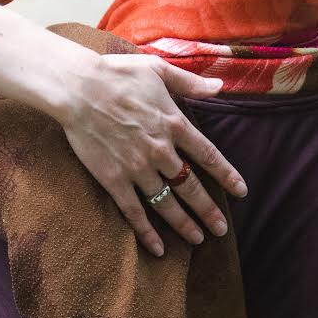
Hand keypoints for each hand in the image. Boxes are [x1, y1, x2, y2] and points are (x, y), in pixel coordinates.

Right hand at [59, 53, 247, 256]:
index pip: (208, 156)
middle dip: (208, 210)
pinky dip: (147, 232)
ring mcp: (137, 168)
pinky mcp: (114, 179)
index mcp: (174, 123)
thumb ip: (190, 82)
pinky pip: (134, 211)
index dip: (226, 175)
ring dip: (184, 224)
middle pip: (191, 186)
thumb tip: (220, 86)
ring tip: (198, 240)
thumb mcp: (158, 69)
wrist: (77, 88)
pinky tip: (159, 248)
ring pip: (166, 203)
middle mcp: (160, 150)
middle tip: (221, 230)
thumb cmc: (117, 74)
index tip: (240, 192)